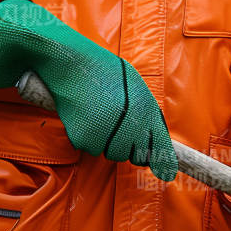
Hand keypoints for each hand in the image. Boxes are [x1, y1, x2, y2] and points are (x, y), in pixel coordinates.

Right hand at [0, 0, 177, 180]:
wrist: (66, 60)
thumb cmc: (98, 70)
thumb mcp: (131, 84)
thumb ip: (145, 110)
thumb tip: (156, 138)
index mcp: (145, 105)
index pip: (160, 145)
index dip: (161, 159)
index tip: (164, 171)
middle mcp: (131, 121)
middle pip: (137, 154)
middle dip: (129, 147)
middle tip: (116, 129)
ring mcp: (108, 130)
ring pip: (114, 154)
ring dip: (107, 141)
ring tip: (96, 115)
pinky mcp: (86, 136)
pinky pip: (91, 148)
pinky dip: (86, 137)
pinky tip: (82, 117)